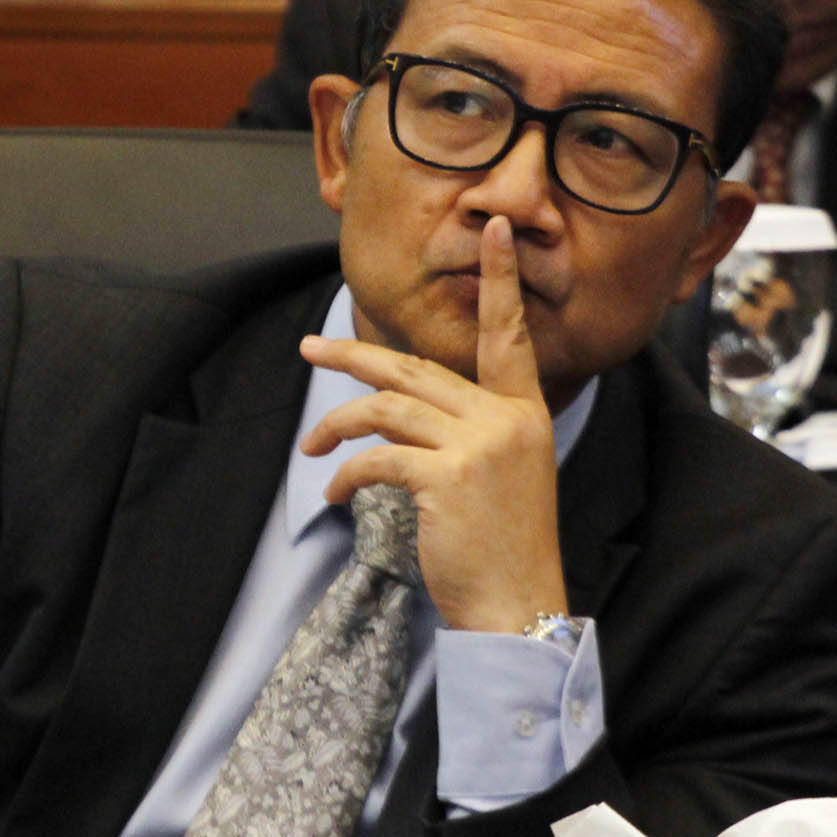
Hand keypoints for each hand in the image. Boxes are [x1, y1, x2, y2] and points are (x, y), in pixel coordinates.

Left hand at [299, 216, 567, 632]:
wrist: (519, 606)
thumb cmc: (502, 547)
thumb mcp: (500, 475)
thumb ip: (463, 432)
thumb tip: (397, 409)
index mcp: (525, 412)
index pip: (507, 335)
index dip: (500, 281)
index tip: (495, 231)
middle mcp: (507, 419)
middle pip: (416, 368)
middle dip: (354, 357)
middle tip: (311, 349)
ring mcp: (480, 445)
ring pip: (388, 408)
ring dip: (337, 424)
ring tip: (311, 444)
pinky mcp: (448, 477)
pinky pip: (377, 458)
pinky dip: (344, 473)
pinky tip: (333, 491)